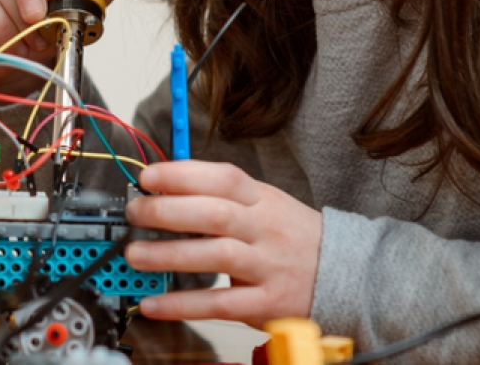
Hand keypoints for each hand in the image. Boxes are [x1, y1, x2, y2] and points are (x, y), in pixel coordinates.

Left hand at [123, 160, 321, 325]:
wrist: (345, 275)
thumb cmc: (290, 237)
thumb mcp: (265, 204)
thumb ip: (221, 197)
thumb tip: (164, 189)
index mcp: (262, 199)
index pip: (222, 178)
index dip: (182, 174)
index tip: (147, 176)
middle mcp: (265, 229)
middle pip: (213, 213)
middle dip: (166, 211)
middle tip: (134, 213)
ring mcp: (267, 266)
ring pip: (215, 255)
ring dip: (169, 255)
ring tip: (135, 255)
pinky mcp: (267, 303)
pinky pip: (220, 304)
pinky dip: (183, 305)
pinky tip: (155, 304)